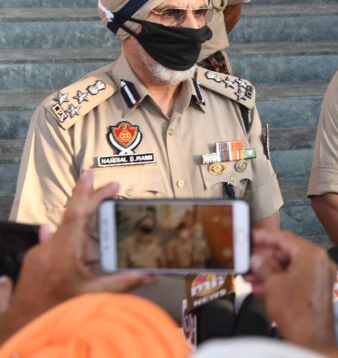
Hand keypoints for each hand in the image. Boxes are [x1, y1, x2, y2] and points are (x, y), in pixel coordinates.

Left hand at [1, 171, 153, 340]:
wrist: (23, 326)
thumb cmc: (57, 312)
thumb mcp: (94, 296)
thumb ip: (123, 283)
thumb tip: (150, 275)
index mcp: (64, 253)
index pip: (75, 214)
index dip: (85, 193)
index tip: (92, 175)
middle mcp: (49, 248)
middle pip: (71, 216)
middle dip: (90, 198)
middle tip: (111, 187)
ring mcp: (39, 253)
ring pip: (62, 229)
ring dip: (80, 220)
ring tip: (96, 209)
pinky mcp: (34, 261)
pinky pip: (51, 240)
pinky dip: (64, 235)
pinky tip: (55, 230)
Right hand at [245, 230, 336, 348]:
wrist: (311, 338)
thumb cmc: (299, 313)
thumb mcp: (273, 284)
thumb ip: (263, 266)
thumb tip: (258, 259)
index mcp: (312, 255)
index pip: (285, 238)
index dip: (265, 237)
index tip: (253, 237)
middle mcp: (320, 262)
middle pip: (288, 252)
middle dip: (265, 258)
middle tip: (249, 259)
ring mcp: (321, 276)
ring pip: (291, 267)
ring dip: (269, 271)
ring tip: (251, 276)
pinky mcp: (318, 290)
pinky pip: (296, 278)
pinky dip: (280, 281)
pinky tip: (262, 287)